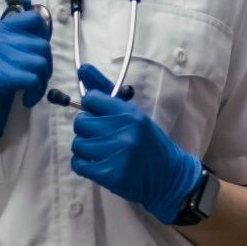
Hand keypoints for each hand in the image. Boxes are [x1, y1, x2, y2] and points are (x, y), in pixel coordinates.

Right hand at [0, 0, 52, 151]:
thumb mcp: (6, 56)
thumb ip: (22, 42)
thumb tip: (48, 33)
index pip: (33, 19)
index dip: (45, 36)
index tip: (40, 53)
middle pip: (42, 45)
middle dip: (47, 66)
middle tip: (36, 81)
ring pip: (40, 63)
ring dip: (42, 82)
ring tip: (32, 91)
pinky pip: (32, 79)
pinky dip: (35, 92)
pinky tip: (27, 99)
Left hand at [68, 64, 204, 221]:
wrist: (169, 176)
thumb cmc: (150, 143)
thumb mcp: (135, 116)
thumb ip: (107, 94)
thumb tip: (82, 69)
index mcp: (129, 113)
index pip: (92, 99)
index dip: (92, 108)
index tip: (100, 116)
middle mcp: (122, 131)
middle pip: (81, 122)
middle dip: (88, 130)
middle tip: (102, 137)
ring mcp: (115, 153)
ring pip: (78, 144)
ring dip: (86, 149)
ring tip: (102, 153)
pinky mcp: (108, 174)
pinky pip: (78, 164)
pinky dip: (84, 165)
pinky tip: (98, 165)